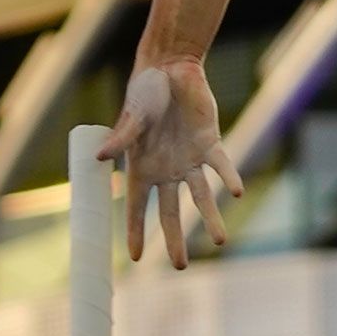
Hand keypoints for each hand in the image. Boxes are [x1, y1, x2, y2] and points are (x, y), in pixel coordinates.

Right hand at [98, 59, 246, 268]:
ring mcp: (189, 160)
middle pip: (170, 212)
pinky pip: (221, 165)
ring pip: (201, 196)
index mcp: (142, 168)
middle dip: (174, 240)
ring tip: (220, 241)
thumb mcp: (132, 117)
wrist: (170, 69)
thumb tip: (100, 158)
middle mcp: (166, 171)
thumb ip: (121, 139)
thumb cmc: (144, 93)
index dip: (136, 232)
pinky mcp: (210, 143)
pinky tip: (236, 192)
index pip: (137, 208)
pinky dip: (228, 177)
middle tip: (179, 266)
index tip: (135, 259)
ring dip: (210, 217)